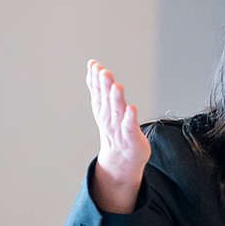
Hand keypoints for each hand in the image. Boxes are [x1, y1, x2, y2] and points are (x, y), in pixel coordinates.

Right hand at [86, 60, 150, 212]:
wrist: (120, 160)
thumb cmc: (114, 130)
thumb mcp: (103, 107)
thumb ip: (99, 87)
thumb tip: (92, 66)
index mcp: (102, 109)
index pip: (98, 92)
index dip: (95, 79)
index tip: (94, 65)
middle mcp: (109, 118)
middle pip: (106, 99)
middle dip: (105, 85)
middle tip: (103, 71)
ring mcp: (119, 128)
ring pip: (117, 111)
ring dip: (117, 99)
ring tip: (117, 86)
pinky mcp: (131, 138)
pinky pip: (130, 127)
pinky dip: (130, 119)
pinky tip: (132, 109)